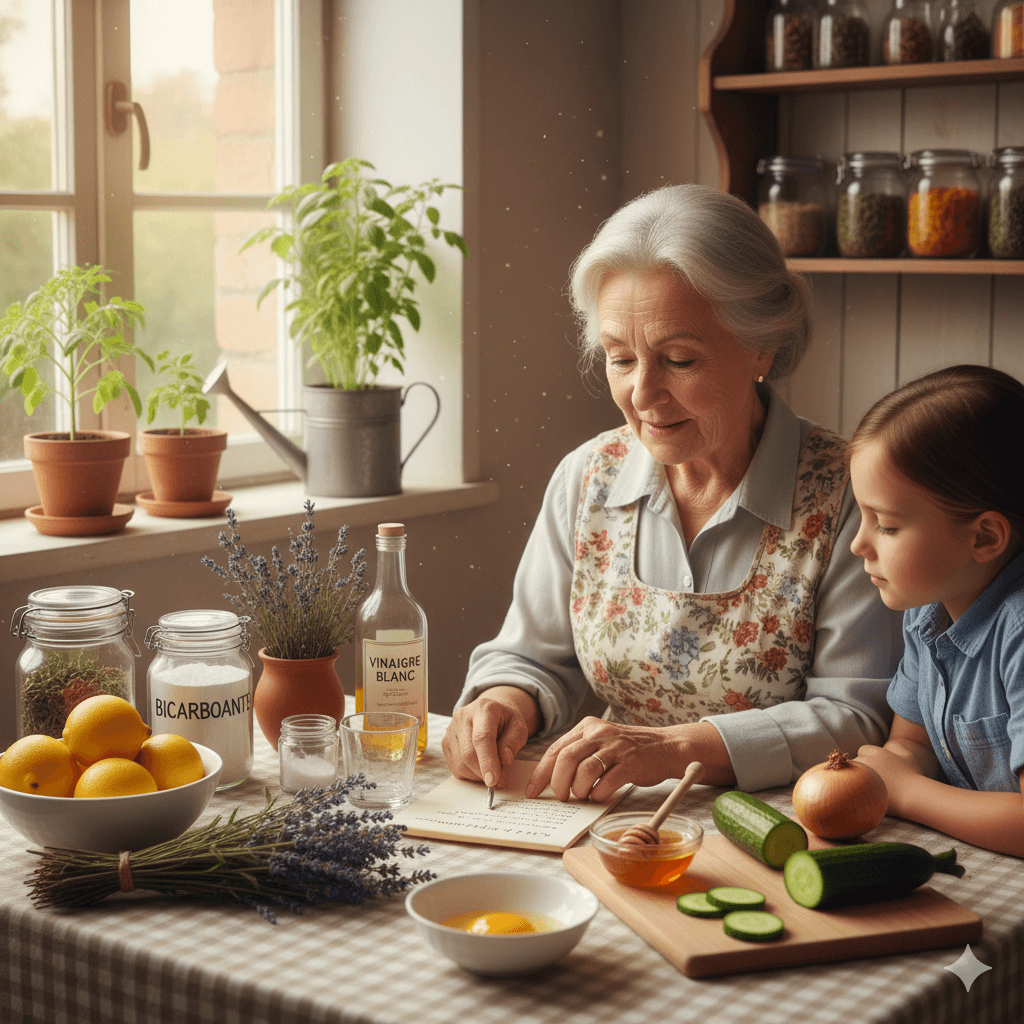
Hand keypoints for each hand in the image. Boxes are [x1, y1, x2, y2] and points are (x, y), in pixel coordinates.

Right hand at [441, 687, 538, 788]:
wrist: (491, 714)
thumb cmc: (506, 722)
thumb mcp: (519, 727)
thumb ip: (513, 742)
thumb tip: (504, 759)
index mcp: (484, 709)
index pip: (482, 737)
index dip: (487, 761)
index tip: (493, 781)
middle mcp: (463, 716)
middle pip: (468, 753)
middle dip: (483, 773)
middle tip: (501, 782)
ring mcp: (451, 729)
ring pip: (459, 763)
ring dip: (477, 775)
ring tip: (492, 772)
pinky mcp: (445, 742)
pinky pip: (454, 767)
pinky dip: (468, 775)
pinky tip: (480, 769)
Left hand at [526, 717, 724, 802]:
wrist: (665, 746)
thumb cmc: (627, 749)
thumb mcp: (600, 741)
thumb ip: (578, 753)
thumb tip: (550, 778)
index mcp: (587, 727)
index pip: (555, 749)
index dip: (541, 773)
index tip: (533, 791)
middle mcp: (599, 733)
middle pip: (566, 759)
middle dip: (558, 783)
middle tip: (562, 797)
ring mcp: (616, 747)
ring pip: (584, 771)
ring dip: (579, 790)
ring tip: (583, 795)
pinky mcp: (631, 763)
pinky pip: (606, 783)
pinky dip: (598, 794)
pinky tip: (600, 795)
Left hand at [855, 744, 926, 817]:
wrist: (913, 797)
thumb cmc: (912, 776)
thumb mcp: (907, 755)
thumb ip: (894, 746)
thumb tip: (884, 746)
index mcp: (875, 753)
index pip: (863, 750)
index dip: (868, 756)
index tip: (876, 765)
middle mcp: (866, 762)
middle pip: (856, 761)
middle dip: (862, 766)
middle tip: (871, 775)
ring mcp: (861, 777)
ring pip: (851, 773)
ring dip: (856, 776)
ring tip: (866, 783)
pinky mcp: (860, 791)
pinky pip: (850, 786)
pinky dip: (853, 787)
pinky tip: (861, 791)